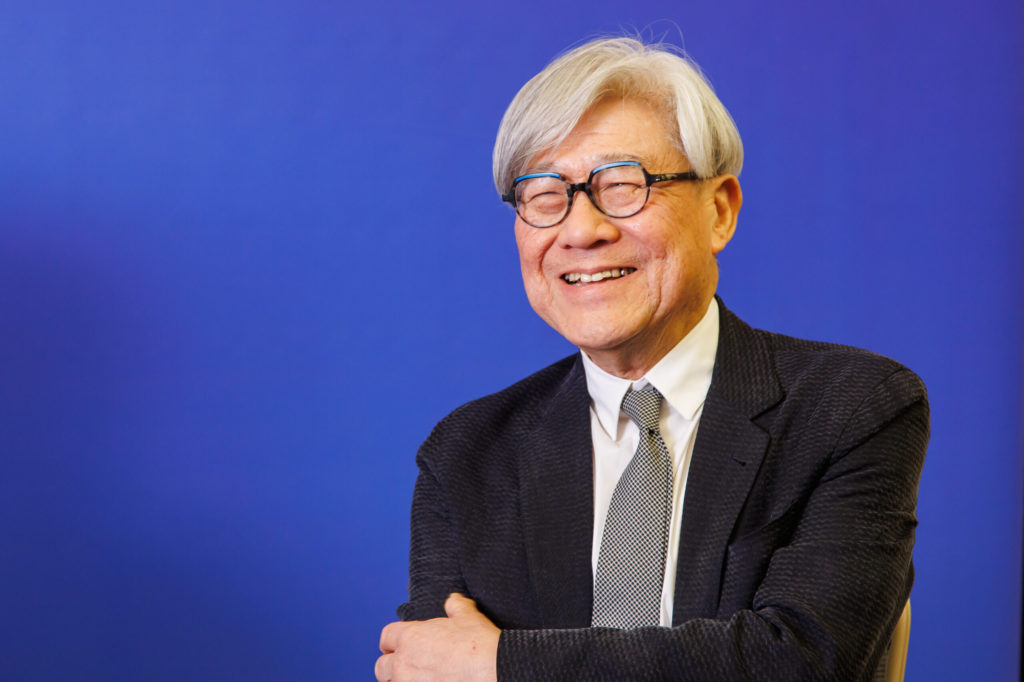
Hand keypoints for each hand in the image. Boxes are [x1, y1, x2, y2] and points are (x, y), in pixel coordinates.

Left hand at [375, 593, 499, 681]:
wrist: (494, 671)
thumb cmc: (481, 644)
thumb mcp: (468, 616)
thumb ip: (455, 606)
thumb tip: (453, 600)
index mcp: (410, 637)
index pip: (386, 637)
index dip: (394, 641)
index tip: (402, 646)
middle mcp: (404, 663)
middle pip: (382, 667)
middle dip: (393, 667)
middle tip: (409, 667)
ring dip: (400, 681)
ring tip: (419, 679)